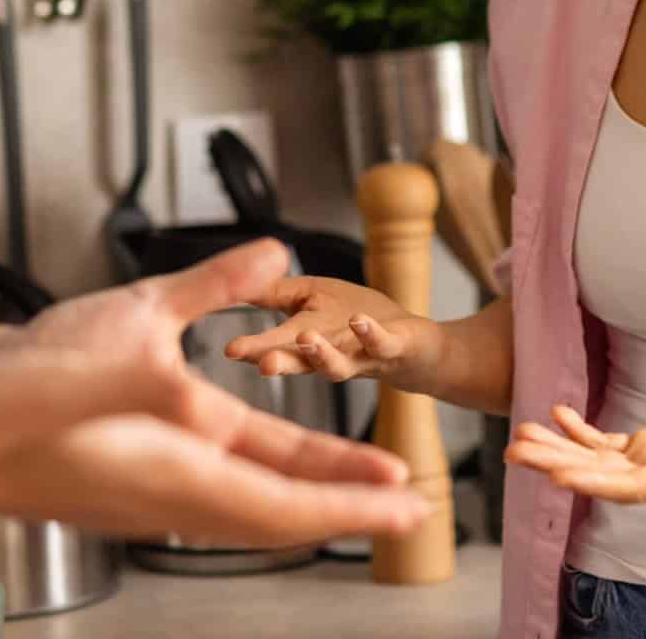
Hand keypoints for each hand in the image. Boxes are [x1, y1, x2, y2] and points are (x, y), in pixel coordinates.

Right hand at [0, 240, 426, 544]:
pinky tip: (258, 463)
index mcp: (187, 468)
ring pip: (244, 502)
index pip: (295, 496)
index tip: (408, 501)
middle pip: (279, 508)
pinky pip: (209, 493)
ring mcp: (147, 496)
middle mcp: (173, 496)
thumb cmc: (22, 394)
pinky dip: (253, 481)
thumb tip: (276, 254)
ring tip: (349, 479)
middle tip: (406, 502)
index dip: (356, 498)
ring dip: (303, 490)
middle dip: (345, 502)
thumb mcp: (131, 319)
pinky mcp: (123, 481)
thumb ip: (211, 287)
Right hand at [221, 275, 443, 389]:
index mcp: (306, 346)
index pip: (276, 348)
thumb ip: (275, 293)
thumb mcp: (310, 301)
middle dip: (279, 362)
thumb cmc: (359, 323)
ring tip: (305, 338)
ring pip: (338, 364)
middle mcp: (330, 356)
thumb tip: (235, 281)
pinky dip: (370, 334)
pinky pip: (380, 343)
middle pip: (300, 363)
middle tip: (261, 364)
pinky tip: (359, 322)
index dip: (253, 350)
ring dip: (321, 353)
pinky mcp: (392, 346)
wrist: (415, 347)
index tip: (229, 352)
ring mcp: (361, 354)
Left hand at [505, 398, 645, 505]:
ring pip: (596, 461)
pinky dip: (582, 432)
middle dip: (555, 463)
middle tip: (512, 450)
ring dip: (558, 448)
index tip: (553, 474)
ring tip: (521, 433)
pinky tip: (558, 414)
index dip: (589, 482)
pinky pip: (611, 444)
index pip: (627, 488)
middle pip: (599, 476)